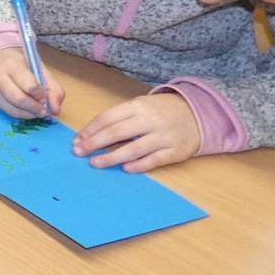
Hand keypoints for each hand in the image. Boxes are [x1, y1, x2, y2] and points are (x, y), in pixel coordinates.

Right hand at [0, 47, 64, 118]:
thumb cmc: (19, 62)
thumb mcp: (38, 67)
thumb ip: (53, 88)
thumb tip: (55, 110)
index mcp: (12, 64)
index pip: (29, 85)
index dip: (40, 95)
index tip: (44, 97)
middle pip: (18, 99)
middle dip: (34, 108)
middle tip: (43, 111)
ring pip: (11, 109)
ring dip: (27, 114)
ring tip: (35, 112)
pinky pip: (6, 111)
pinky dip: (19, 113)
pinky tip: (25, 109)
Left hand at [73, 94, 200, 172]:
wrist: (198, 114)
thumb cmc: (161, 111)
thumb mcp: (141, 106)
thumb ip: (120, 117)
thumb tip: (92, 134)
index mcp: (138, 105)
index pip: (108, 118)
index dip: (90, 130)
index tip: (77, 140)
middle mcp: (150, 120)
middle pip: (116, 133)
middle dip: (94, 144)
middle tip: (78, 152)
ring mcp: (164, 136)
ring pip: (133, 149)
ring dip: (111, 158)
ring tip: (95, 163)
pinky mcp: (175, 151)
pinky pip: (153, 160)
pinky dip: (138, 165)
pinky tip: (125, 168)